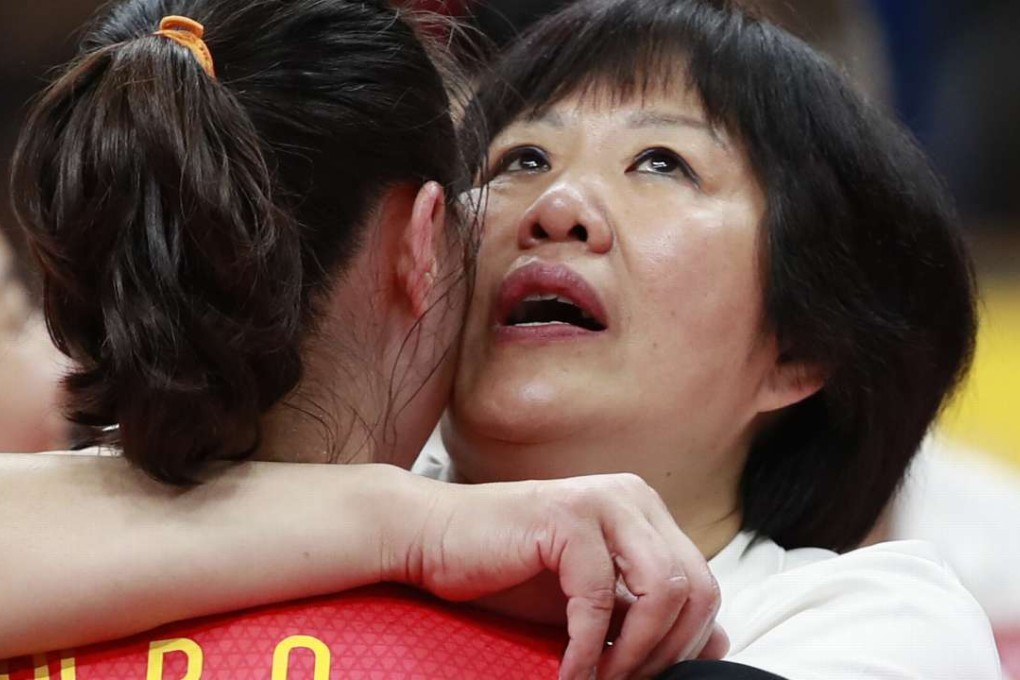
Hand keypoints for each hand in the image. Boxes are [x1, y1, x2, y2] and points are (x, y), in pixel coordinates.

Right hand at [394, 473, 725, 679]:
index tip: (644, 676)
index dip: (685, 645)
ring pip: (662, 591)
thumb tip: (721, 642)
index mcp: (647, 512)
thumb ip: (646, 615)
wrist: (435, 538)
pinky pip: (600, 596)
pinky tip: (569, 671)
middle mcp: (634, 498)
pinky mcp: (566, 516)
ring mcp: (602, 501)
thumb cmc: (508, 570)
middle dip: (667, 652)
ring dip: (634, 653)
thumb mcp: (594, 601)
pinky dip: (587, 648)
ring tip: (599, 679)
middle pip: (696, 588)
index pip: (703, 585)